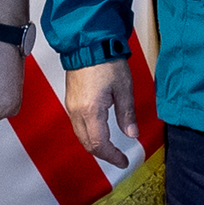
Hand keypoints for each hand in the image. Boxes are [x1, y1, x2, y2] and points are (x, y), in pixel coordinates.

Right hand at [62, 59, 142, 175]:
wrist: (87, 43)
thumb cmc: (106, 61)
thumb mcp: (123, 88)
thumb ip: (127, 114)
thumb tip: (132, 134)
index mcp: (91, 111)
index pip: (99, 144)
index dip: (112, 156)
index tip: (124, 161)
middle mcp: (77, 112)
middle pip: (87, 143)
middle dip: (103, 154)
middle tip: (119, 158)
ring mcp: (71, 106)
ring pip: (81, 136)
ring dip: (95, 145)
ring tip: (111, 148)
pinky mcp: (70, 100)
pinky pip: (77, 125)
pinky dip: (88, 134)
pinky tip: (99, 132)